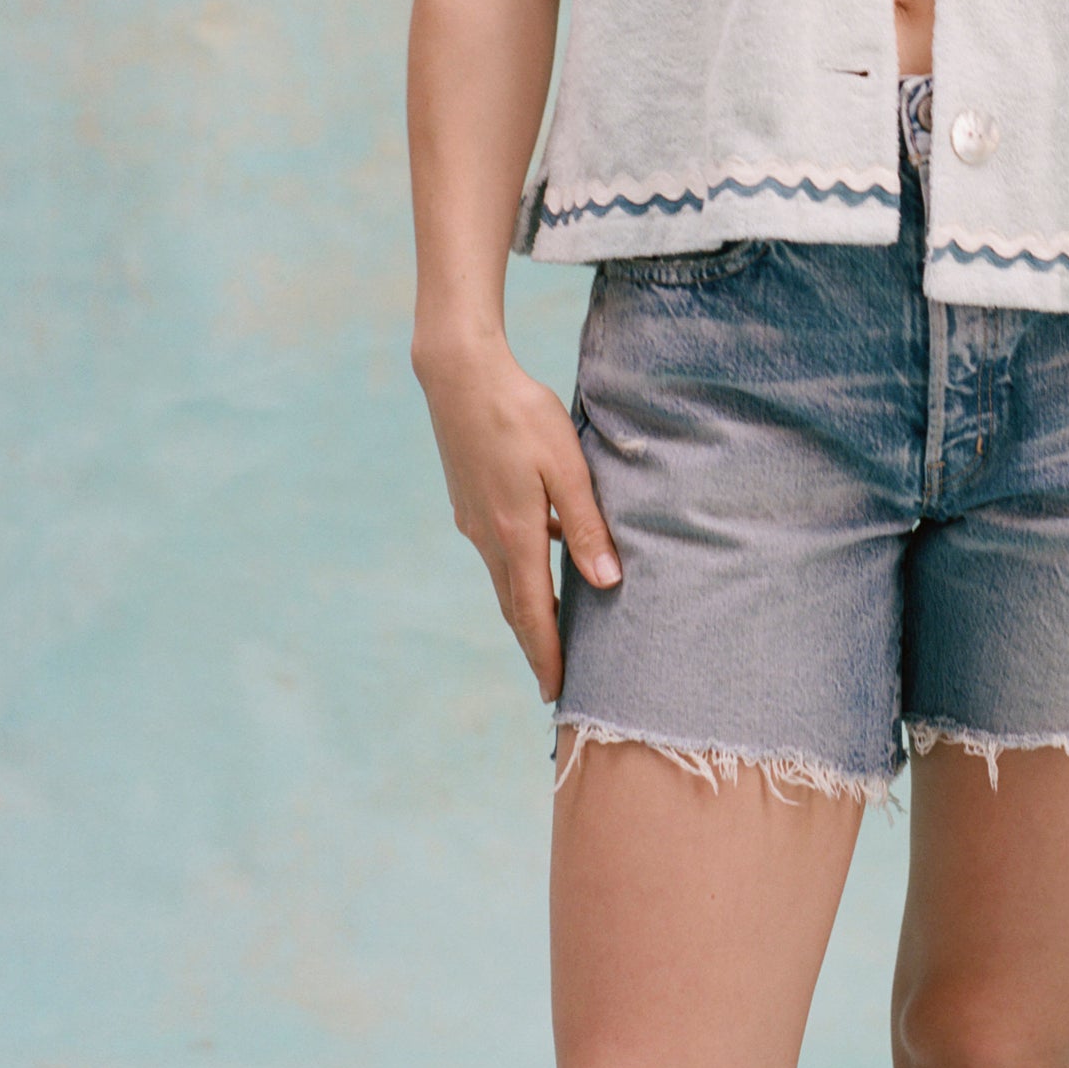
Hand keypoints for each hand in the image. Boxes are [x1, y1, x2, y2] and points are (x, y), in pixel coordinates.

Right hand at [415, 343, 620, 701]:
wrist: (460, 375)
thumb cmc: (521, 413)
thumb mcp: (566, 465)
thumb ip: (586, 524)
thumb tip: (608, 582)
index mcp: (515, 533)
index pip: (532, 613)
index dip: (546, 654)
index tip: (557, 692)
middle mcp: (487, 536)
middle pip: (513, 606)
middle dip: (535, 645)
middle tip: (554, 682)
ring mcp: (472, 520)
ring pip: (503, 579)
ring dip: (526, 610)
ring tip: (549, 631)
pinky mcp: (468, 501)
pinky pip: (497, 550)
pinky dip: (517, 571)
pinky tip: (542, 555)